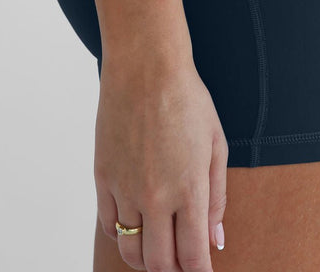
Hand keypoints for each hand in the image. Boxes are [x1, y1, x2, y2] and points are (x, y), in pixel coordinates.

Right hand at [94, 57, 228, 270]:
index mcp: (189, 189)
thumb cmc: (187, 99)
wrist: (145, 67)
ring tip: (160, 247)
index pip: (192, 258)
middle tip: (183, 260)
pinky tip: (137, 223)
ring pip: (131, 252)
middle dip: (174, 270)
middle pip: (160, 264)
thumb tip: (216, 241)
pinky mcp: (102, 178)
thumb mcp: (216, 144)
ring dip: (147, 259)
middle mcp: (155, 197)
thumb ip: (217, 197)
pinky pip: (109, 226)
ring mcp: (125, 189)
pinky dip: (124, 234)